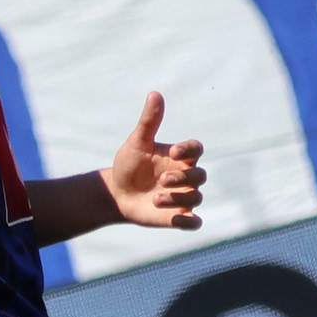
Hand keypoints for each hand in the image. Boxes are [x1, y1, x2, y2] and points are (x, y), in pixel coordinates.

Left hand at [102, 91, 206, 228]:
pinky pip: (194, 222)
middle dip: (183, 178)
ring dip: (178, 199)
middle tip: (162, 179)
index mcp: (180, 157)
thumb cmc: (129, 165)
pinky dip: (190, 222)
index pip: (196, 149)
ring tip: (155, 198)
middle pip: (200, 176)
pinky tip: (175, 220)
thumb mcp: (137, 143)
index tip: (173, 151)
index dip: (190, 150)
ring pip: (195, 198)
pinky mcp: (178, 217)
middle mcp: (185, 177)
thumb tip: (155, 94)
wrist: (117, 194)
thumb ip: (149, 121)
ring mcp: (183, 198)